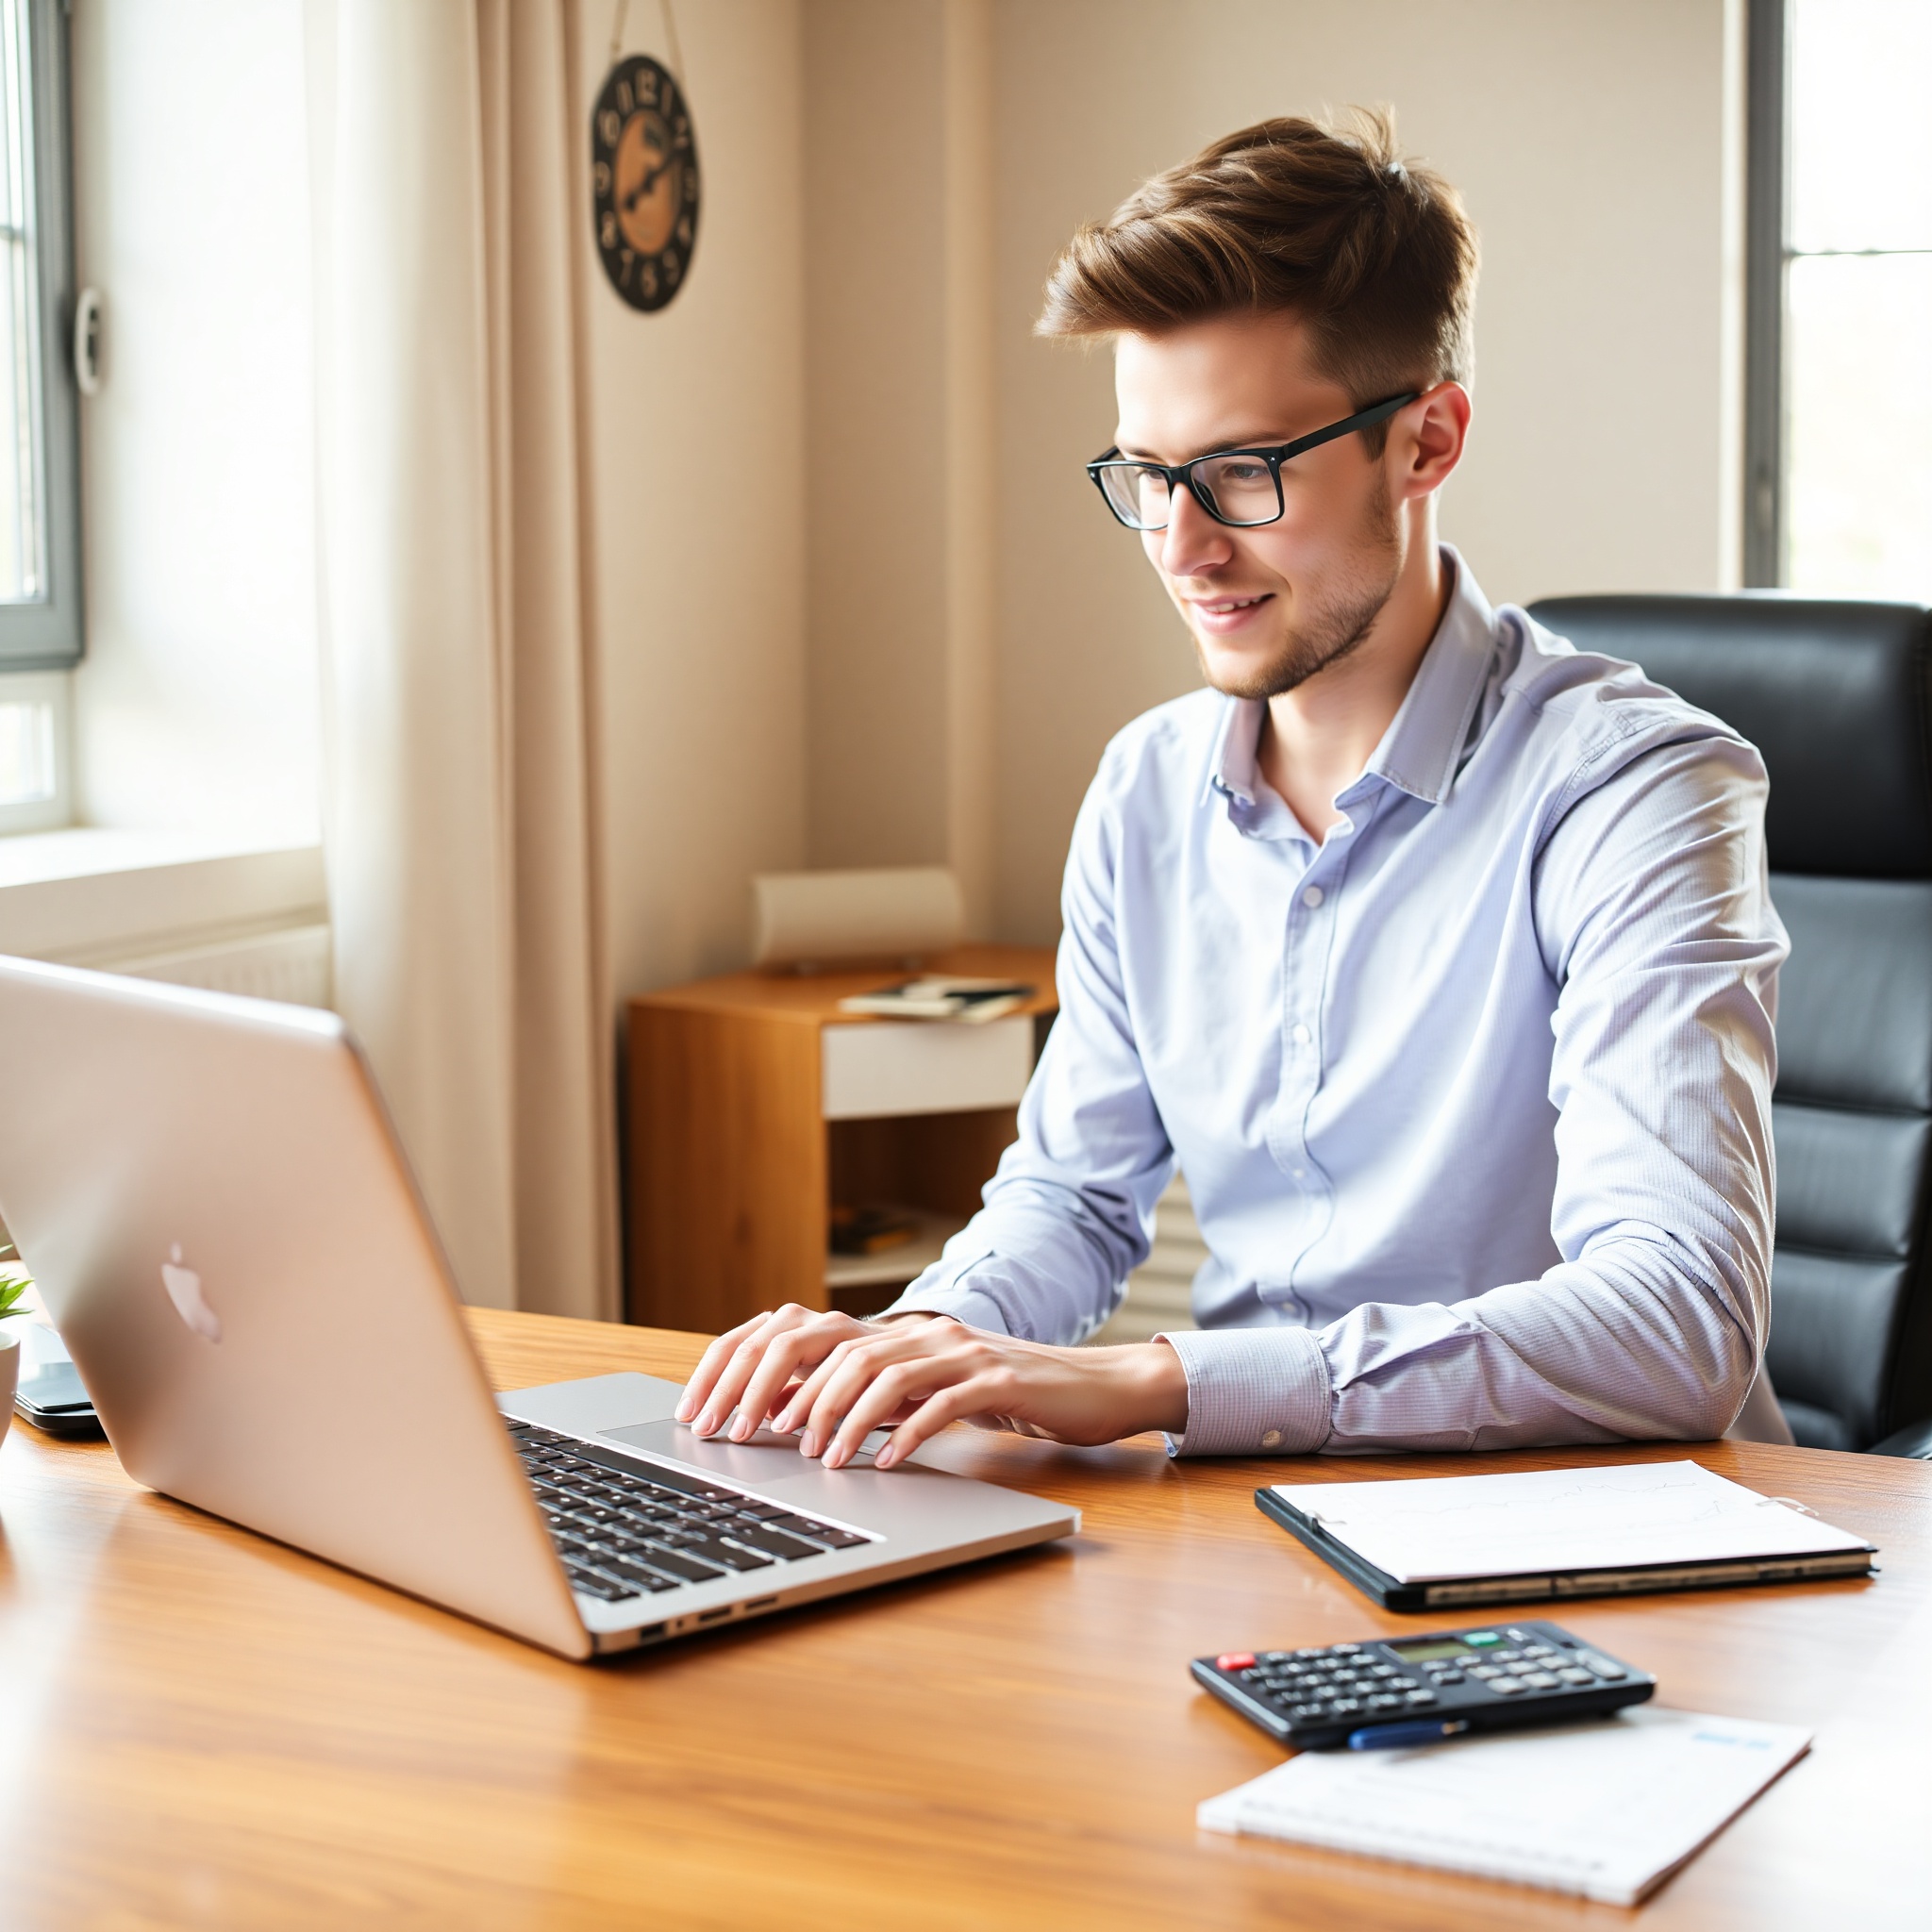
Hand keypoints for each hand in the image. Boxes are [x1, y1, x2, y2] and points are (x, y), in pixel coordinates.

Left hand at [674, 1303, 1189, 1468]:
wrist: (1091, 1388)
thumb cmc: (1006, 1397)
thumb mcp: (929, 1393)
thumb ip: (879, 1397)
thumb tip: (804, 1418)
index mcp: (901, 1332)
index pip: (811, 1336)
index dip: (759, 1369)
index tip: (721, 1413)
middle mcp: (925, 1331)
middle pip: (836, 1349)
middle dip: (786, 1395)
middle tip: (755, 1439)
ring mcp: (963, 1351)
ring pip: (883, 1371)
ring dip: (842, 1417)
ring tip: (822, 1458)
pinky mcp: (999, 1379)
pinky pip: (942, 1401)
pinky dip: (907, 1432)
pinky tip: (887, 1462)